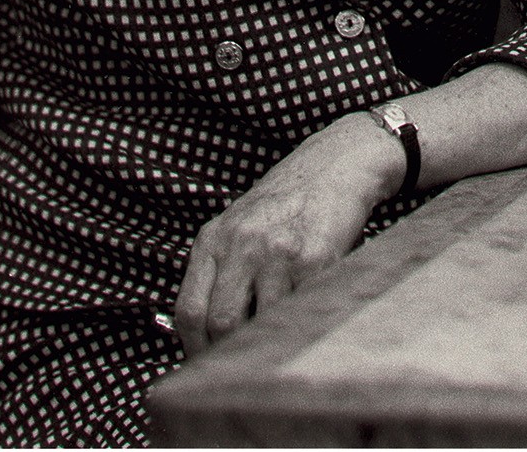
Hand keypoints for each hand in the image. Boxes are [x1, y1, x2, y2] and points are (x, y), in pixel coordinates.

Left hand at [174, 113, 402, 356]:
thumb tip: (205, 334)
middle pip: (220, 323)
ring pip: (261, 323)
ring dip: (269, 337)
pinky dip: (299, 321)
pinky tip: (304, 311)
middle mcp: (241, 243)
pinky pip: (298, 310)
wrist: (337, 163)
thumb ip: (220, 269)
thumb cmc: (288, 200)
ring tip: (278, 334)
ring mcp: (277, 252)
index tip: (206, 363)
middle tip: (241, 363)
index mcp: (214, 238)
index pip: (189, 310)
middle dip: (229, 353)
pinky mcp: (313, 259)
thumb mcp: (239, 224)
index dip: (194, 348)